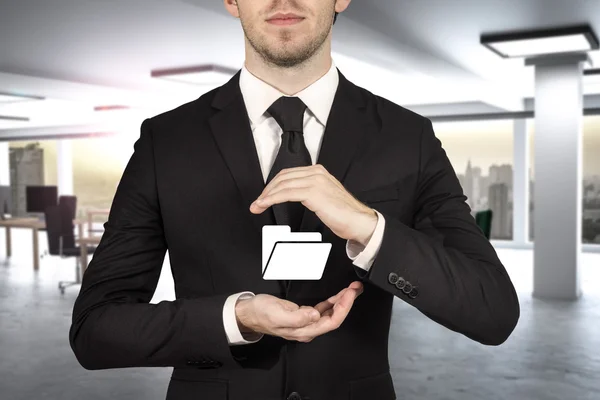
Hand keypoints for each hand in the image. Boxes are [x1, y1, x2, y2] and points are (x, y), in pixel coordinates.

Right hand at [235, 281, 363, 342]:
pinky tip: (339, 295)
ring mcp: (307, 322)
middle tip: (355, 288)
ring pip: (331, 313)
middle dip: (347, 302)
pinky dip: (334, 300)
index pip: (331, 321)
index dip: (343, 308)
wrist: (249, 312)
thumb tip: (315, 315)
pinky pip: (324, 309)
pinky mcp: (304, 315)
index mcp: (304, 331)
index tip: (349, 293)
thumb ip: (297, 317)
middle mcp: (308, 329)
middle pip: (335, 318)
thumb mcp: (277, 313)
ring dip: (343, 301)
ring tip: (352, 289)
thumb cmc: (261, 313)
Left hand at [249, 165, 377, 245]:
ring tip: (257, 206)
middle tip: (257, 202)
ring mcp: (315, 181)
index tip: (264, 196)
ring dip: (266, 196)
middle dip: (267, 190)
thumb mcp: (324, 197)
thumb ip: (309, 192)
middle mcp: (316, 173)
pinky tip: (264, 205)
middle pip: (283, 178)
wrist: (359, 221)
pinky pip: (286, 194)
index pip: (288, 174)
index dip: (273, 185)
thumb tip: (292, 196)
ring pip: (282, 185)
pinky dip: (272, 199)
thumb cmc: (344, 214)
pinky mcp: (313, 192)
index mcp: (318, 172)